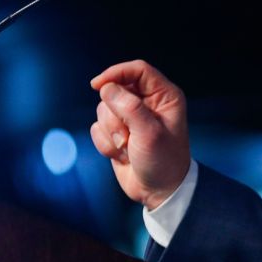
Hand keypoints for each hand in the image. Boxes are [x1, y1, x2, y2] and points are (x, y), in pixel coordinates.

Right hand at [89, 59, 190, 209]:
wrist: (159, 191)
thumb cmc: (163, 161)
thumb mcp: (149, 133)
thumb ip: (129, 108)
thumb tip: (107, 88)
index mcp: (164, 96)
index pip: (137, 70)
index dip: (116, 73)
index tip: (97, 85)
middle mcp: (147, 103)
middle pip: (114, 90)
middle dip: (114, 115)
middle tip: (128, 136)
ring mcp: (131, 117)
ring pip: (102, 110)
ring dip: (111, 133)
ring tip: (128, 148)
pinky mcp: (117, 132)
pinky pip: (97, 128)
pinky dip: (106, 143)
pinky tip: (123, 155)